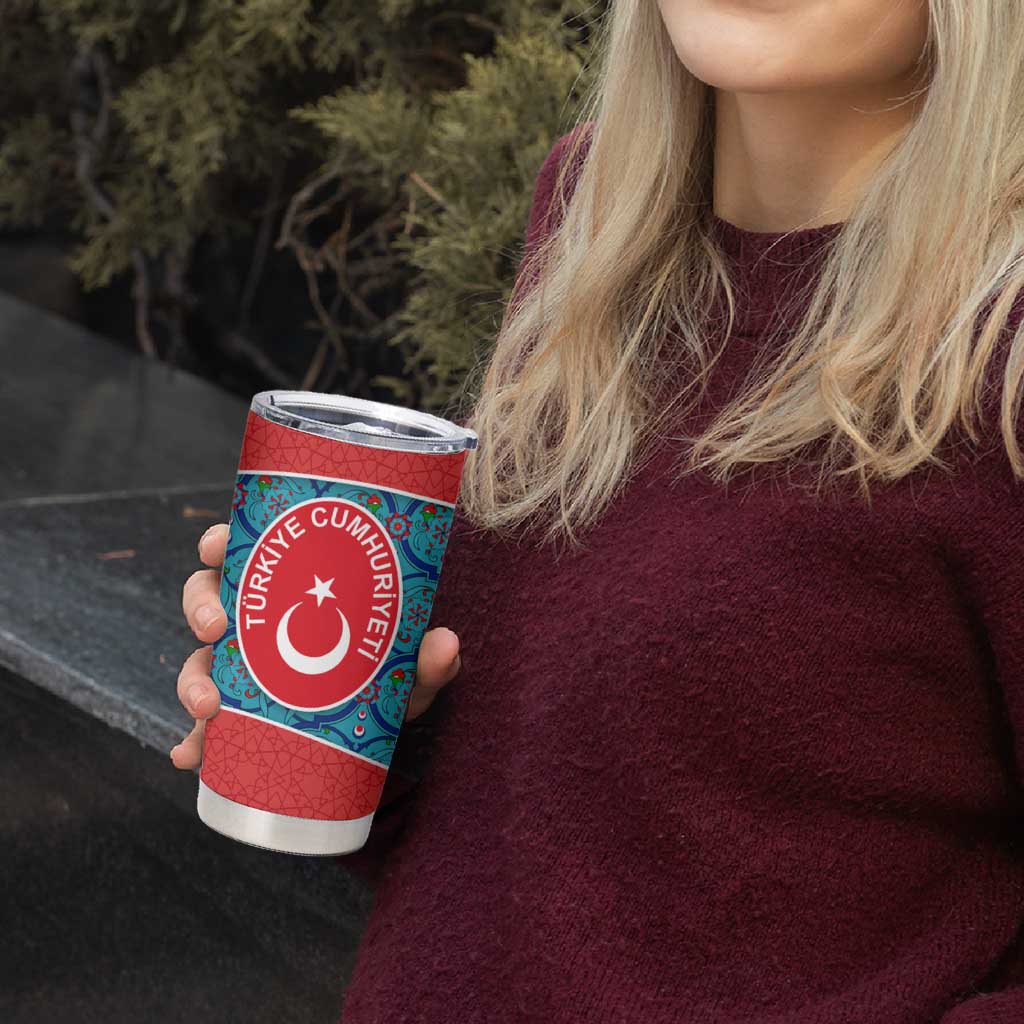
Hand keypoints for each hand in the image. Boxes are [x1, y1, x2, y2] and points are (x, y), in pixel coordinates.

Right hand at [170, 522, 461, 767]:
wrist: (381, 730)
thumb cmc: (389, 677)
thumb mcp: (408, 667)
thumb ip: (427, 659)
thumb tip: (446, 644)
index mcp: (287, 590)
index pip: (243, 553)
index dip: (219, 543)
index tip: (216, 546)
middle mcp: (257, 624)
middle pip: (207, 601)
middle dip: (200, 610)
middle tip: (216, 629)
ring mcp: (242, 671)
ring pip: (199, 663)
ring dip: (192, 681)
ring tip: (208, 708)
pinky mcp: (239, 719)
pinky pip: (204, 729)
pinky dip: (192, 743)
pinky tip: (190, 757)